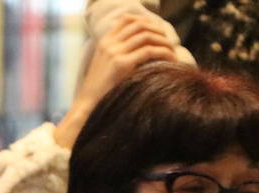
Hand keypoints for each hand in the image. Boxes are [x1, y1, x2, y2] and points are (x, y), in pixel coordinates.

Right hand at [55, 14, 178, 148]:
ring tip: (172, 52)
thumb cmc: (99, 91)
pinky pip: (150, 51)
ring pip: (147, 36)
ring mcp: (114, 53)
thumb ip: (117, 53)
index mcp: (103, 42)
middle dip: (158, 31)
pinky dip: (164, 53)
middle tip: (168, 43)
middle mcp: (108, 44)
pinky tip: (170, 60)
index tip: (158, 33)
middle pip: (140, 25)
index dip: (146, 23)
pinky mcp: (121, 64)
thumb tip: (141, 47)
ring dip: (163, 42)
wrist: (87, 106)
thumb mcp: (105, 66)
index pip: (127, 20)